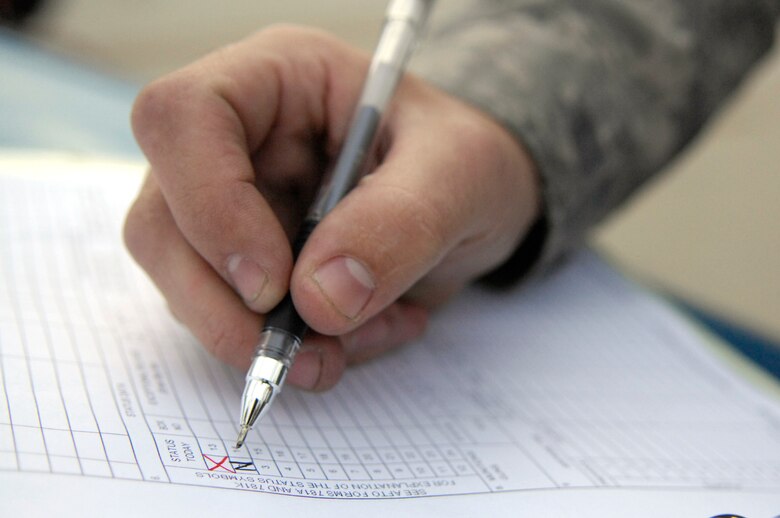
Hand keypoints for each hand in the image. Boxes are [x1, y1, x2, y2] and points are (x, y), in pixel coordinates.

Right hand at [124, 26, 539, 390]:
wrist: (472, 202)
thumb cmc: (466, 161)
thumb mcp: (461, 175)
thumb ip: (400, 223)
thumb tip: (317, 301)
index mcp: (276, 79)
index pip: (183, 117)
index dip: (210, 206)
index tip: (273, 285)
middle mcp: (236, 141)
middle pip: (163, 221)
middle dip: (226, 309)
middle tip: (310, 356)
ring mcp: (232, 205)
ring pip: (185, 284)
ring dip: (264, 340)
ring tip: (357, 341)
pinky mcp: (244, 262)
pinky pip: (233, 320)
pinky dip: (295, 349)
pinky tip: (360, 335)